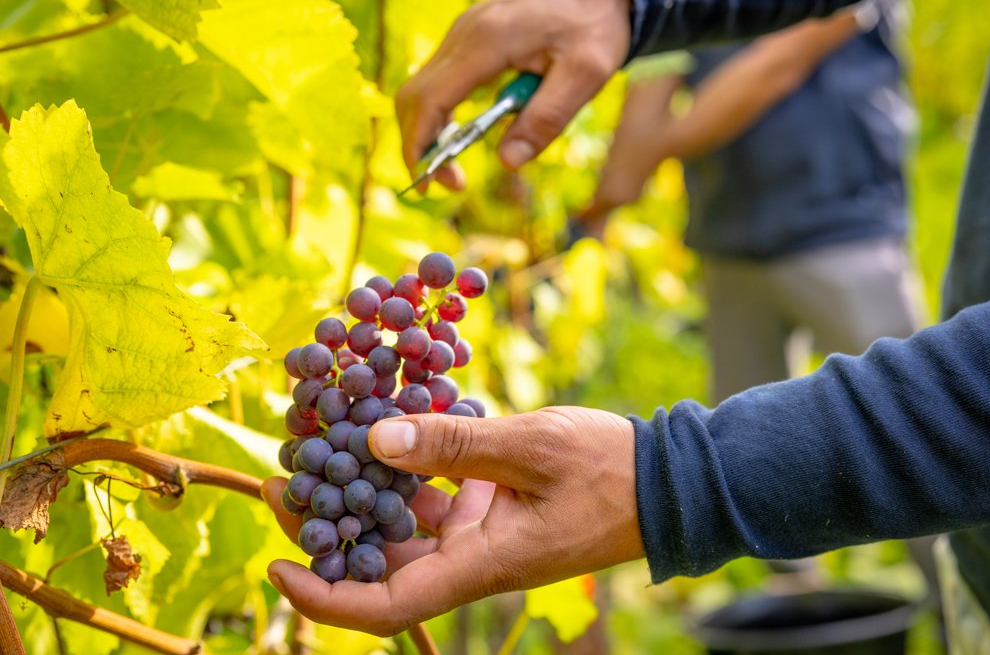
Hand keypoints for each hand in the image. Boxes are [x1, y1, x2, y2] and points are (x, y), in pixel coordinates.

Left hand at [261, 406, 643, 635]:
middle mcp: (470, 558)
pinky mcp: (489, 506)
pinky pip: (432, 497)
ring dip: (362, 491)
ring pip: (402, 526)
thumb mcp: (530, 447)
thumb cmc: (609, 471)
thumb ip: (454, 444)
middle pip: (379, 564)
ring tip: (323, 443)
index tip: (276, 566)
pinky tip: (388, 428)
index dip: (325, 598)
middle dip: (326, 528)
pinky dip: (406, 469)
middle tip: (284, 478)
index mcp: (481, 565)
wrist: (666, 479)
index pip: (387, 608)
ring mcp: (479, 533)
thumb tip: (377, 437)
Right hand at [395, 0, 631, 190]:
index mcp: (487, 42)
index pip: (430, 100)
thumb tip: (508, 162)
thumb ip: (547, 119)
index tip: (429, 183)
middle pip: (413, 97)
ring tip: (456, 163)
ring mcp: (463, 33)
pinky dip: (442, 112)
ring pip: (421, 89)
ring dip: (430, 131)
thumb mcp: (586, 75)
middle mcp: (464, 33)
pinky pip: (439, 79)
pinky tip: (468, 131)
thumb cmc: (596, 25)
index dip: (419, 146)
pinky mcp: (469, 37)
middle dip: (419, 145)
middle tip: (449, 182)